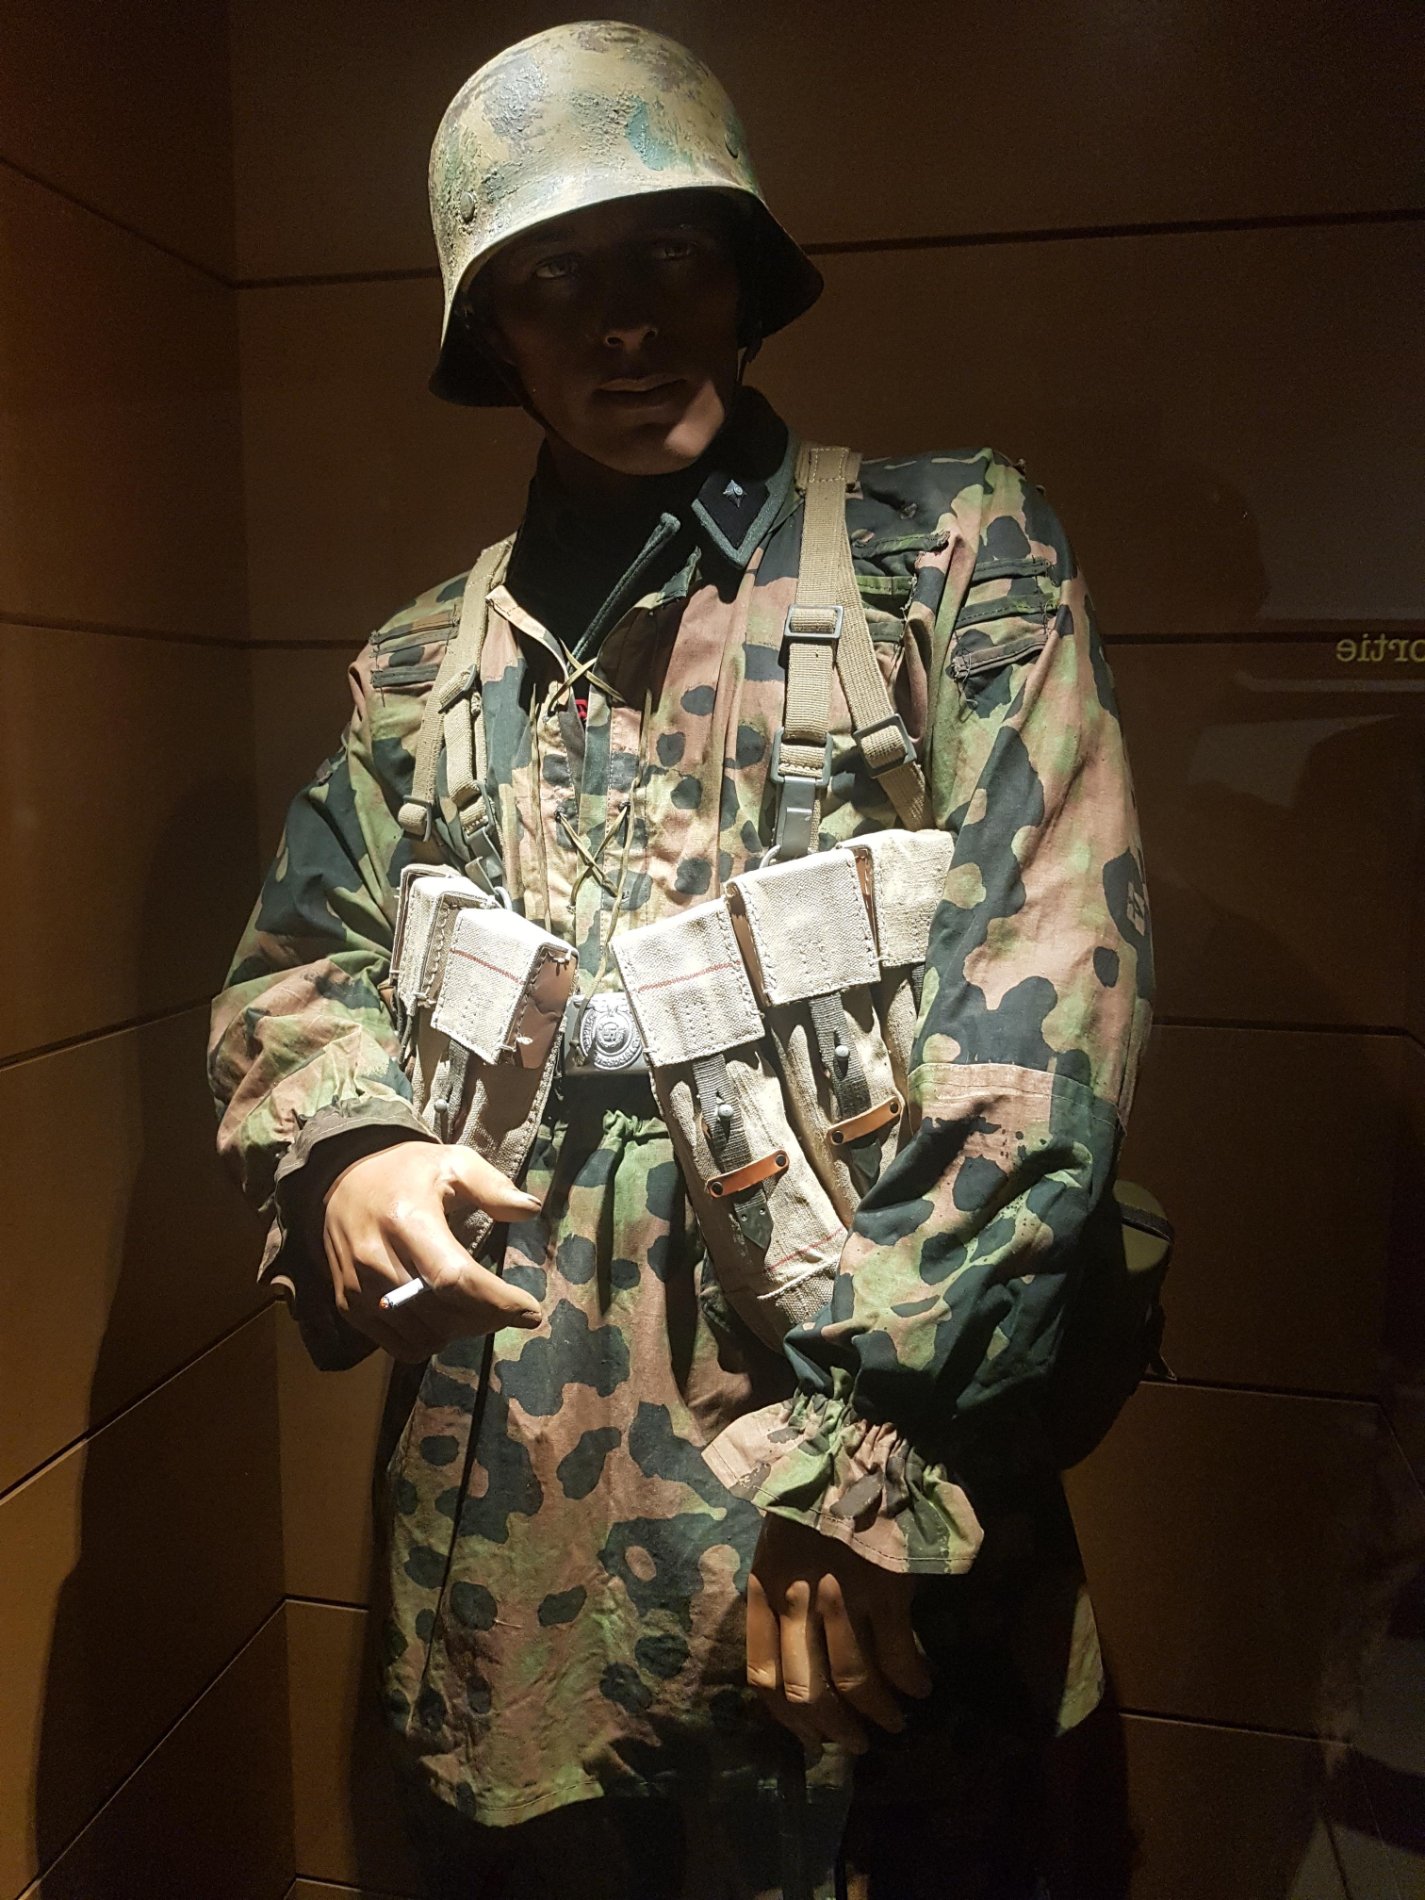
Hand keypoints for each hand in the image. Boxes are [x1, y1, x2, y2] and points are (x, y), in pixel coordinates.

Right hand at [322, 1140, 542, 1360]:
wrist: (341, 1178)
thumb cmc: (406, 1171)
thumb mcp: (452, 1162)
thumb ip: (492, 1186)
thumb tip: (531, 1209)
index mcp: (407, 1220)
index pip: (454, 1278)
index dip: (497, 1302)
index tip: (532, 1312)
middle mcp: (377, 1258)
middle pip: (442, 1314)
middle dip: (487, 1318)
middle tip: (507, 1306)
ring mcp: (358, 1287)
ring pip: (424, 1336)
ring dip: (459, 1331)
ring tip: (475, 1308)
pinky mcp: (347, 1305)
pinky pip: (399, 1346)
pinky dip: (429, 1341)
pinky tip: (442, 1318)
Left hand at [746, 1512, 931, 1755]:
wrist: (854, 1447)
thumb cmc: (813, 1492)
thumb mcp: (778, 1541)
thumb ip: (779, 1592)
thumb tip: (794, 1651)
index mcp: (765, 1587)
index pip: (764, 1673)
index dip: (788, 1715)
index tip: (810, 1735)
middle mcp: (797, 1599)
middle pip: (808, 1690)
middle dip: (833, 1728)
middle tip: (854, 1744)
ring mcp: (843, 1596)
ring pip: (854, 1683)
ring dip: (877, 1714)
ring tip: (893, 1722)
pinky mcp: (886, 1587)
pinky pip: (898, 1654)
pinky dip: (911, 1679)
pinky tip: (921, 1685)